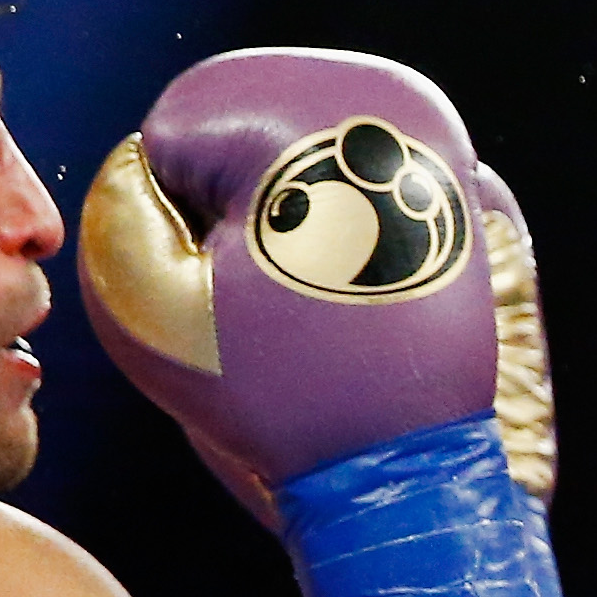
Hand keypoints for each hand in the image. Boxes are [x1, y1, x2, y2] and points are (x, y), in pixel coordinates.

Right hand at [80, 50, 568, 596]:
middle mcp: (403, 108)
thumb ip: (116, 209)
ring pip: (309, 168)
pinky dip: (348, 247)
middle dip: (233, 214)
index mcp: (320, 111)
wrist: (415, 487)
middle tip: (267, 308)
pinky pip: (367, 210)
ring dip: (288, 228)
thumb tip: (155, 168)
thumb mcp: (147, 309)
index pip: (174, 132)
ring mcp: (454, 158)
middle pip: (250, 132)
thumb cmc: (282, 405)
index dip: (169, 227)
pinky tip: (358, 312)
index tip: (226, 295)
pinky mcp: (479, 211)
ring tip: (312, 313)